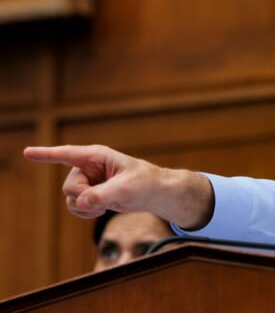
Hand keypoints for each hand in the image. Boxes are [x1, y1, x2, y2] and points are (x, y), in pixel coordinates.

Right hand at [23, 145, 213, 228]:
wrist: (156, 193)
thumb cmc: (146, 183)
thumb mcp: (127, 188)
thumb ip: (103, 194)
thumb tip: (83, 201)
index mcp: (97, 156)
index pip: (67, 154)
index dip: (46, 154)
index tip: (27, 152)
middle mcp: (88, 166)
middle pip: (69, 186)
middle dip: (83, 197)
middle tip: (105, 199)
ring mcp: (88, 180)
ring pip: (69, 198)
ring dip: (84, 208)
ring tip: (105, 207)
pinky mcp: (90, 192)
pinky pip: (75, 206)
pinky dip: (85, 212)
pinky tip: (102, 210)